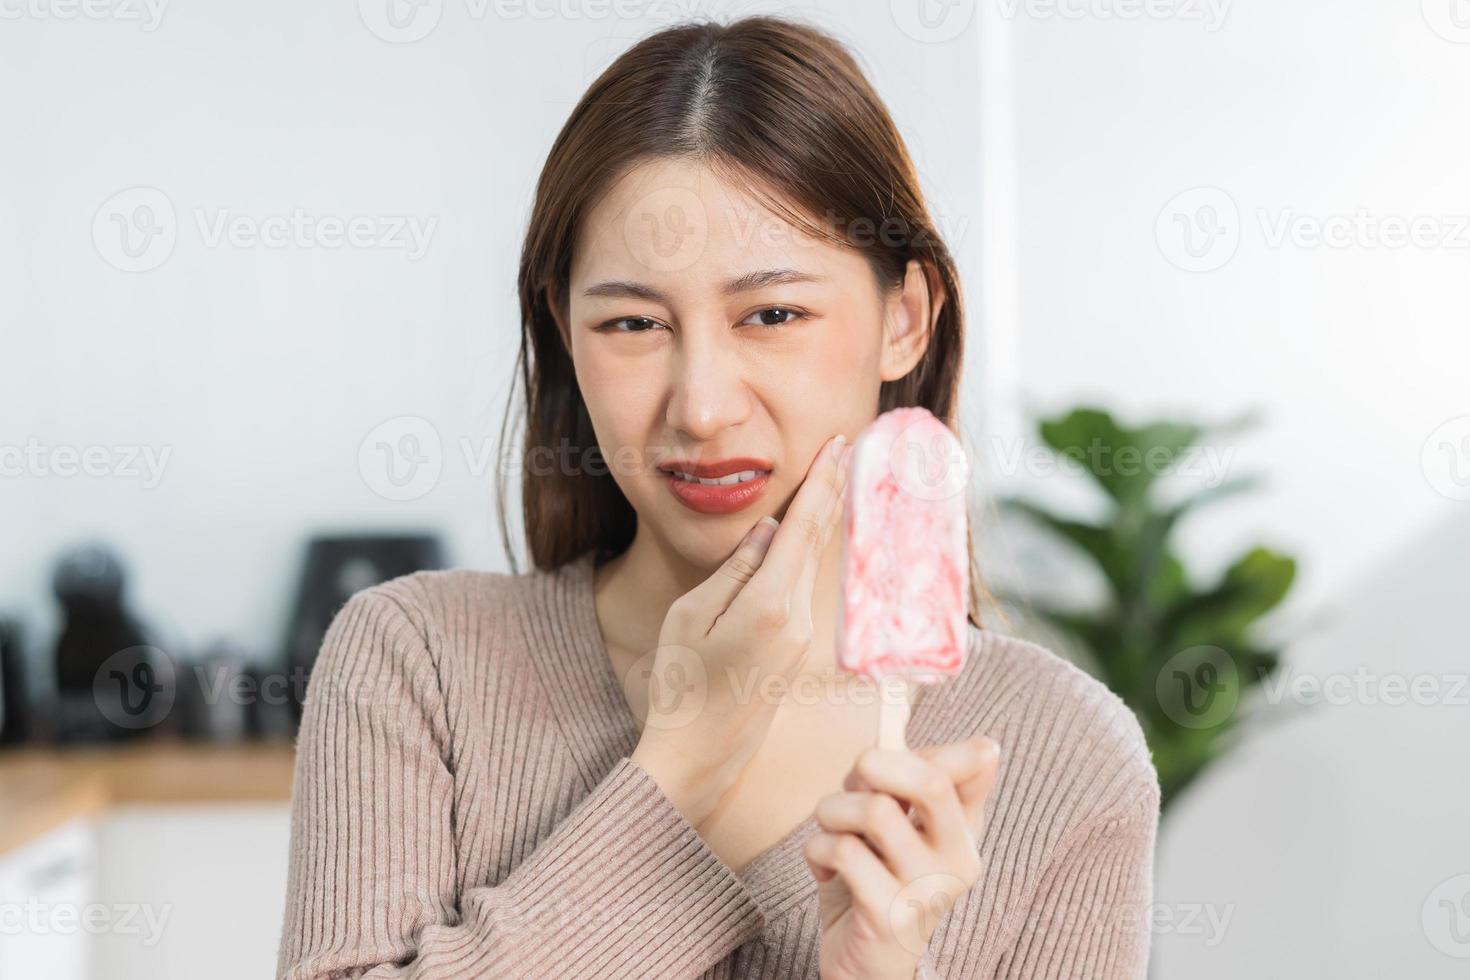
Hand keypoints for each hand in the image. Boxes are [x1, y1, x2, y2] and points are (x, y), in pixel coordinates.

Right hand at [631, 432, 851, 824]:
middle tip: (854, 448)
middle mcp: (798, 620)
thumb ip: (734, 568)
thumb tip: (768, 530)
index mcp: (770, 604)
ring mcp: (804, 639)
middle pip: (820, 542)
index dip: (823, 483)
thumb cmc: (679, 684)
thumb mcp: (691, 615)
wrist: (698, 755)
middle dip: (836, 493)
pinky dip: (814, 555)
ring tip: (841, 479)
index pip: (804, 529)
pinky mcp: (799, 653)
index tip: (840, 447)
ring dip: (827, 522)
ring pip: (814, 566)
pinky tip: (816, 535)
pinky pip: (808, 589)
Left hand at [803, 735, 1001, 979]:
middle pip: (930, 782)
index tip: (896, 758)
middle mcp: (959, 858)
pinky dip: (816, 850)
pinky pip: (842, 850)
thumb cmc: (870, 879)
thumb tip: (892, 723)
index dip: (937, 740)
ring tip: (830, 830)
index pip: (980, 762)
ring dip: (832, 810)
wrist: (862, 966)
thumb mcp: (888, 824)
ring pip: (874, 811)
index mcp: (964, 827)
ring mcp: (928, 890)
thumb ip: (893, 780)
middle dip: (875, 765)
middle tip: (854, 781)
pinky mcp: (890, 916)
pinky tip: (823, 869)